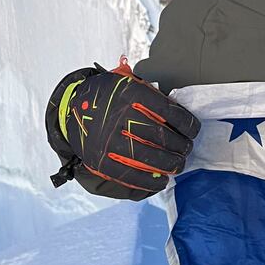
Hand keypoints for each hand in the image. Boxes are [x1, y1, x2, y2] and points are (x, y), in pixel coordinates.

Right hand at [45, 58, 200, 199]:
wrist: (71, 108)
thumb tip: (181, 119)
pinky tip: (162, 180)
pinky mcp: (100, 161)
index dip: (187, 124)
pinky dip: (150, 182)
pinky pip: (130, 176)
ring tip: (178, 164)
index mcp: (129, 93)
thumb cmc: (109, 96)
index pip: (169, 112)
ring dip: (170, 164)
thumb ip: (153, 96)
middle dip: (181, 146)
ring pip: (149, 158)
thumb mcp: (129, 82)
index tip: (194, 130)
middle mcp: (117, 116)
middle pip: (161, 137)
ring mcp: (107, 140)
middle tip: (186, 149)